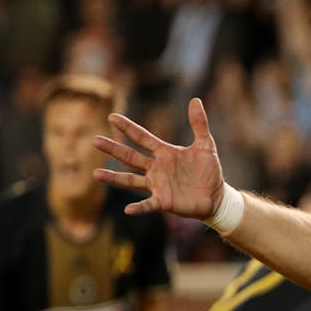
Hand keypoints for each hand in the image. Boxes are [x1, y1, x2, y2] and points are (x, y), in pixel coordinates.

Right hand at [92, 98, 224, 219]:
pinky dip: (139, 207)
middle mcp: (156, 168)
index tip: (112, 117)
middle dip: (113, 149)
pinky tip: (127, 210)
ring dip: (114, 177)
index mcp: (164, 153)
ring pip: (131, 180)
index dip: (128, 127)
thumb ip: (199, 124)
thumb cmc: (208, 171)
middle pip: (130, 156)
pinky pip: (148, 204)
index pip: (142, 137)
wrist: (217, 196)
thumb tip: (195, 100)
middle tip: (94, 140)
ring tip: (96, 173)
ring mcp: (157, 185)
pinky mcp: (164, 201)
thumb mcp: (206, 146)